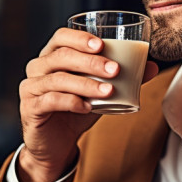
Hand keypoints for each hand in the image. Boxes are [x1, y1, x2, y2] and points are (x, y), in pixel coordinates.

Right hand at [17, 27, 157, 181]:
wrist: (56, 145)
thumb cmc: (76, 111)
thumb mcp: (100, 93)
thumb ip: (121, 79)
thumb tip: (150, 66)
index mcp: (52, 56)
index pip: (61, 37)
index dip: (80, 38)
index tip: (102, 44)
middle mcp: (38, 68)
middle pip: (61, 56)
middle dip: (90, 61)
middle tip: (115, 70)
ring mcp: (31, 87)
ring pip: (58, 79)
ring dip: (86, 83)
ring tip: (108, 91)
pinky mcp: (30, 108)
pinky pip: (50, 100)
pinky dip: (71, 102)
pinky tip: (87, 107)